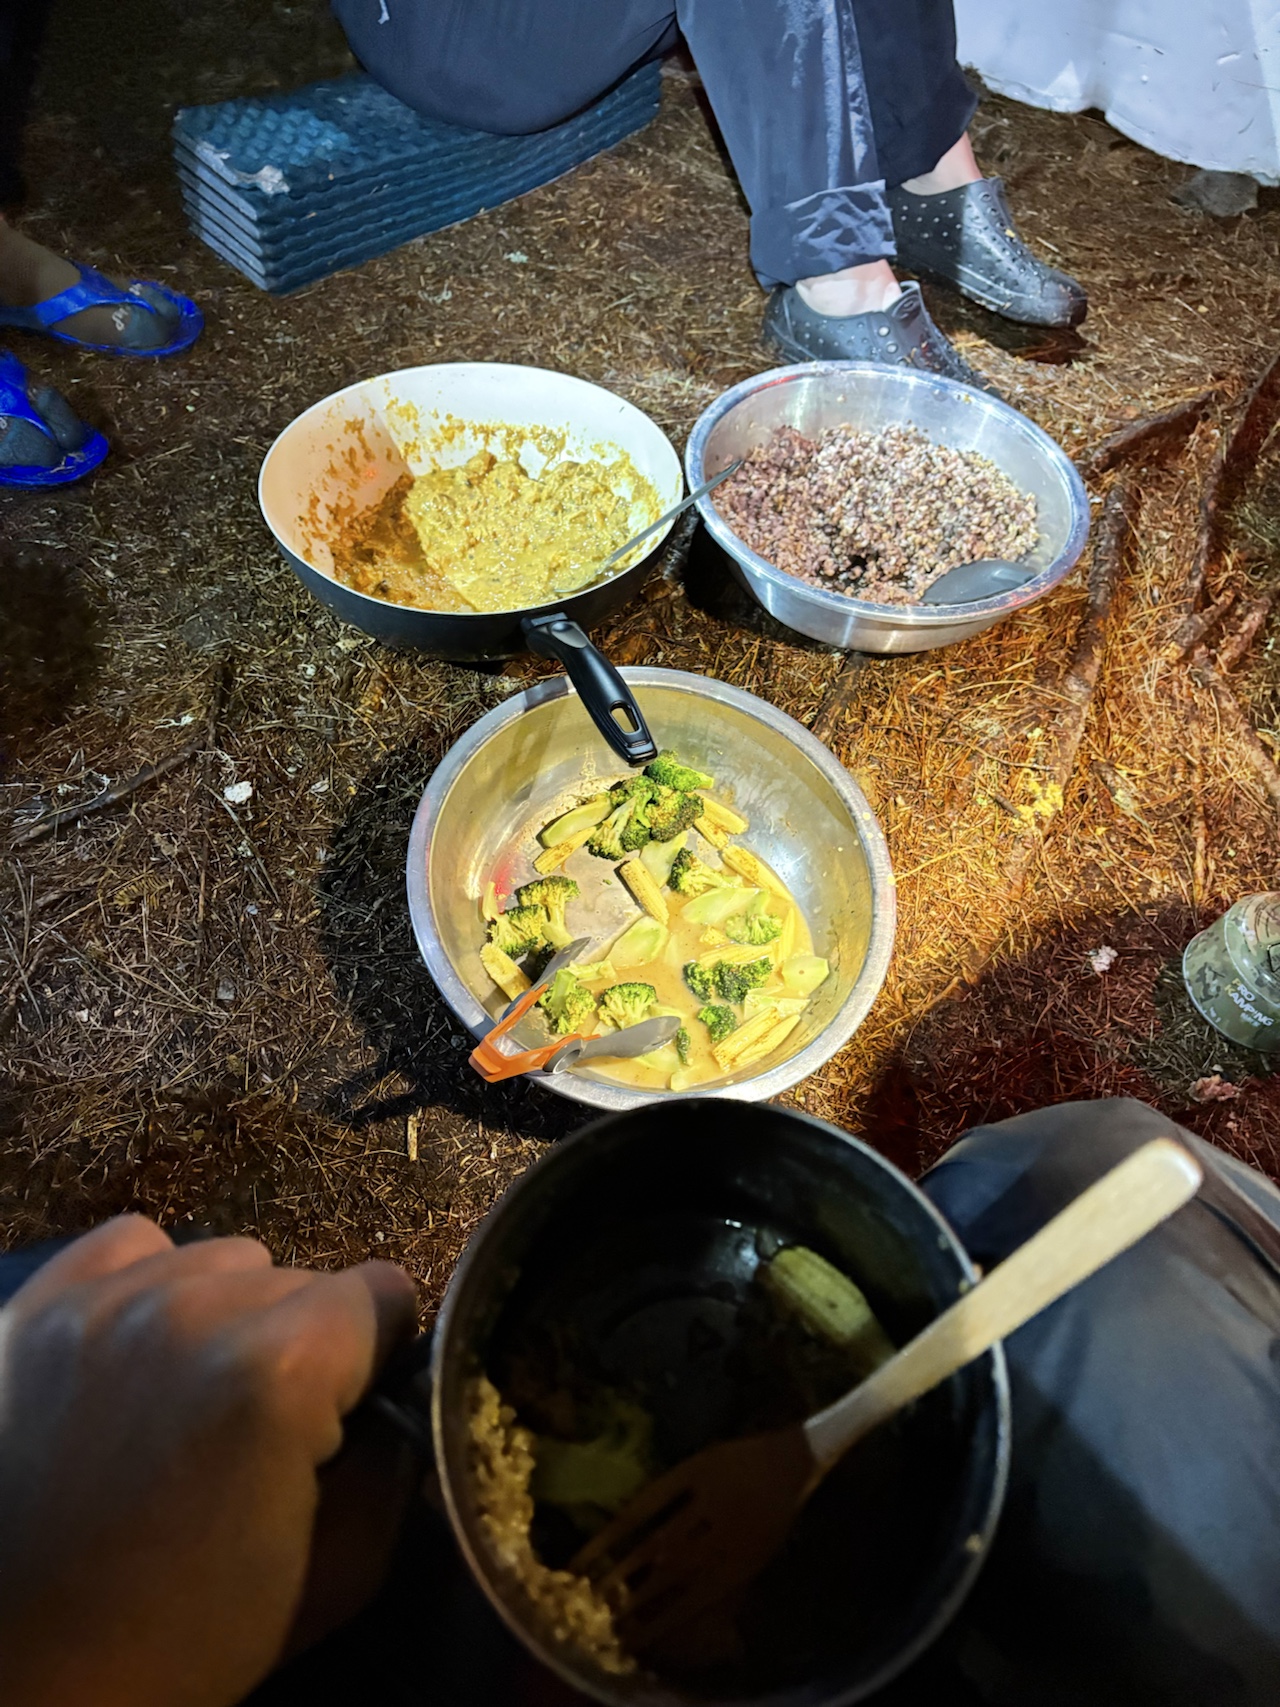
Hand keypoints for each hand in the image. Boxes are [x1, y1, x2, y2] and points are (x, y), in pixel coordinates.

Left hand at [0, 1215, 417, 1706]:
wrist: (23, 1678)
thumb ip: (396, 1464)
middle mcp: (194, 1308)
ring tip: (193, 1398)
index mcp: (281, 1369)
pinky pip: (129, 1246)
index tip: (348, 1413)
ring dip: (229, 1315)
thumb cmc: (185, 1640)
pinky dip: (150, 1286)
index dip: (378, 1358)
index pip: (383, 1292)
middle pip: (302, 1279)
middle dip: (302, 1345)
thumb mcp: (337, 1574)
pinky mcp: (33, 1307)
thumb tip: (402, 1402)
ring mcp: (102, 1302)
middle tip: (261, 1432)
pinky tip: (138, 1358)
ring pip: (222, 1260)